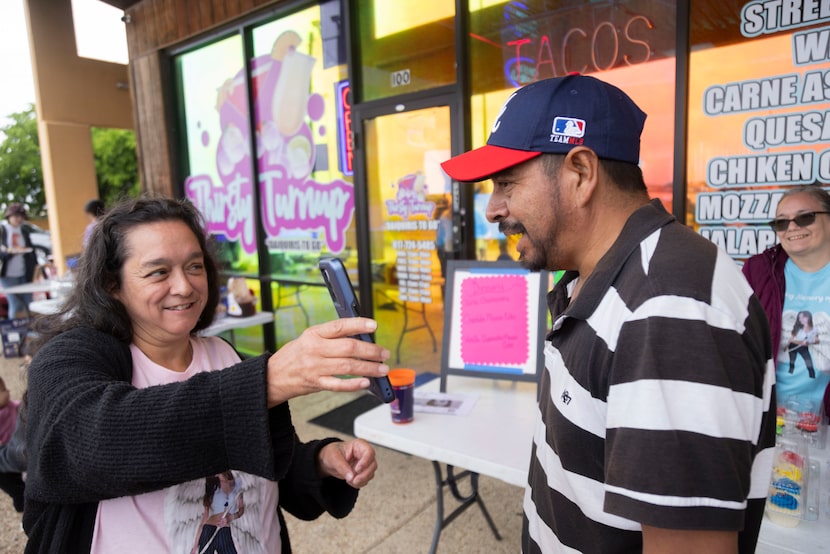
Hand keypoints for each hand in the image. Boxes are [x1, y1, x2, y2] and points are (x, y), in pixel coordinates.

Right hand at [265, 317, 389, 406]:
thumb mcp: (309, 338)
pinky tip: (366, 383)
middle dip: (371, 351)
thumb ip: (331, 337)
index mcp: (313, 334)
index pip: (339, 326)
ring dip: (368, 368)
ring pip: (347, 367)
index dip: (358, 325)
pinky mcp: (315, 383)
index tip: (373, 326)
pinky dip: (354, 384)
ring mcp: (315, 368)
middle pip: (348, 348)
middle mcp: (314, 349)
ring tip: (382, 369)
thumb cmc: (295, 355)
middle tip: (384, 353)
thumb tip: (361, 338)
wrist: (272, 375)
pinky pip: (338, 385)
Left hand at [317, 439, 377, 487]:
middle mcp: (364, 454)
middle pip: (372, 465)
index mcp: (359, 445)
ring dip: (361, 480)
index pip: (369, 452)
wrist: (328, 461)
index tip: (357, 470)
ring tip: (349, 480)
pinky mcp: (363, 472)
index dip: (365, 461)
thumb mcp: (333, 457)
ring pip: (371, 474)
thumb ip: (342, 466)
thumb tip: (351, 476)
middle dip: (364, 475)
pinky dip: (359, 483)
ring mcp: (365, 464)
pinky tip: (350, 481)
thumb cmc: (332, 453)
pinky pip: (366, 480)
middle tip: (354, 480)